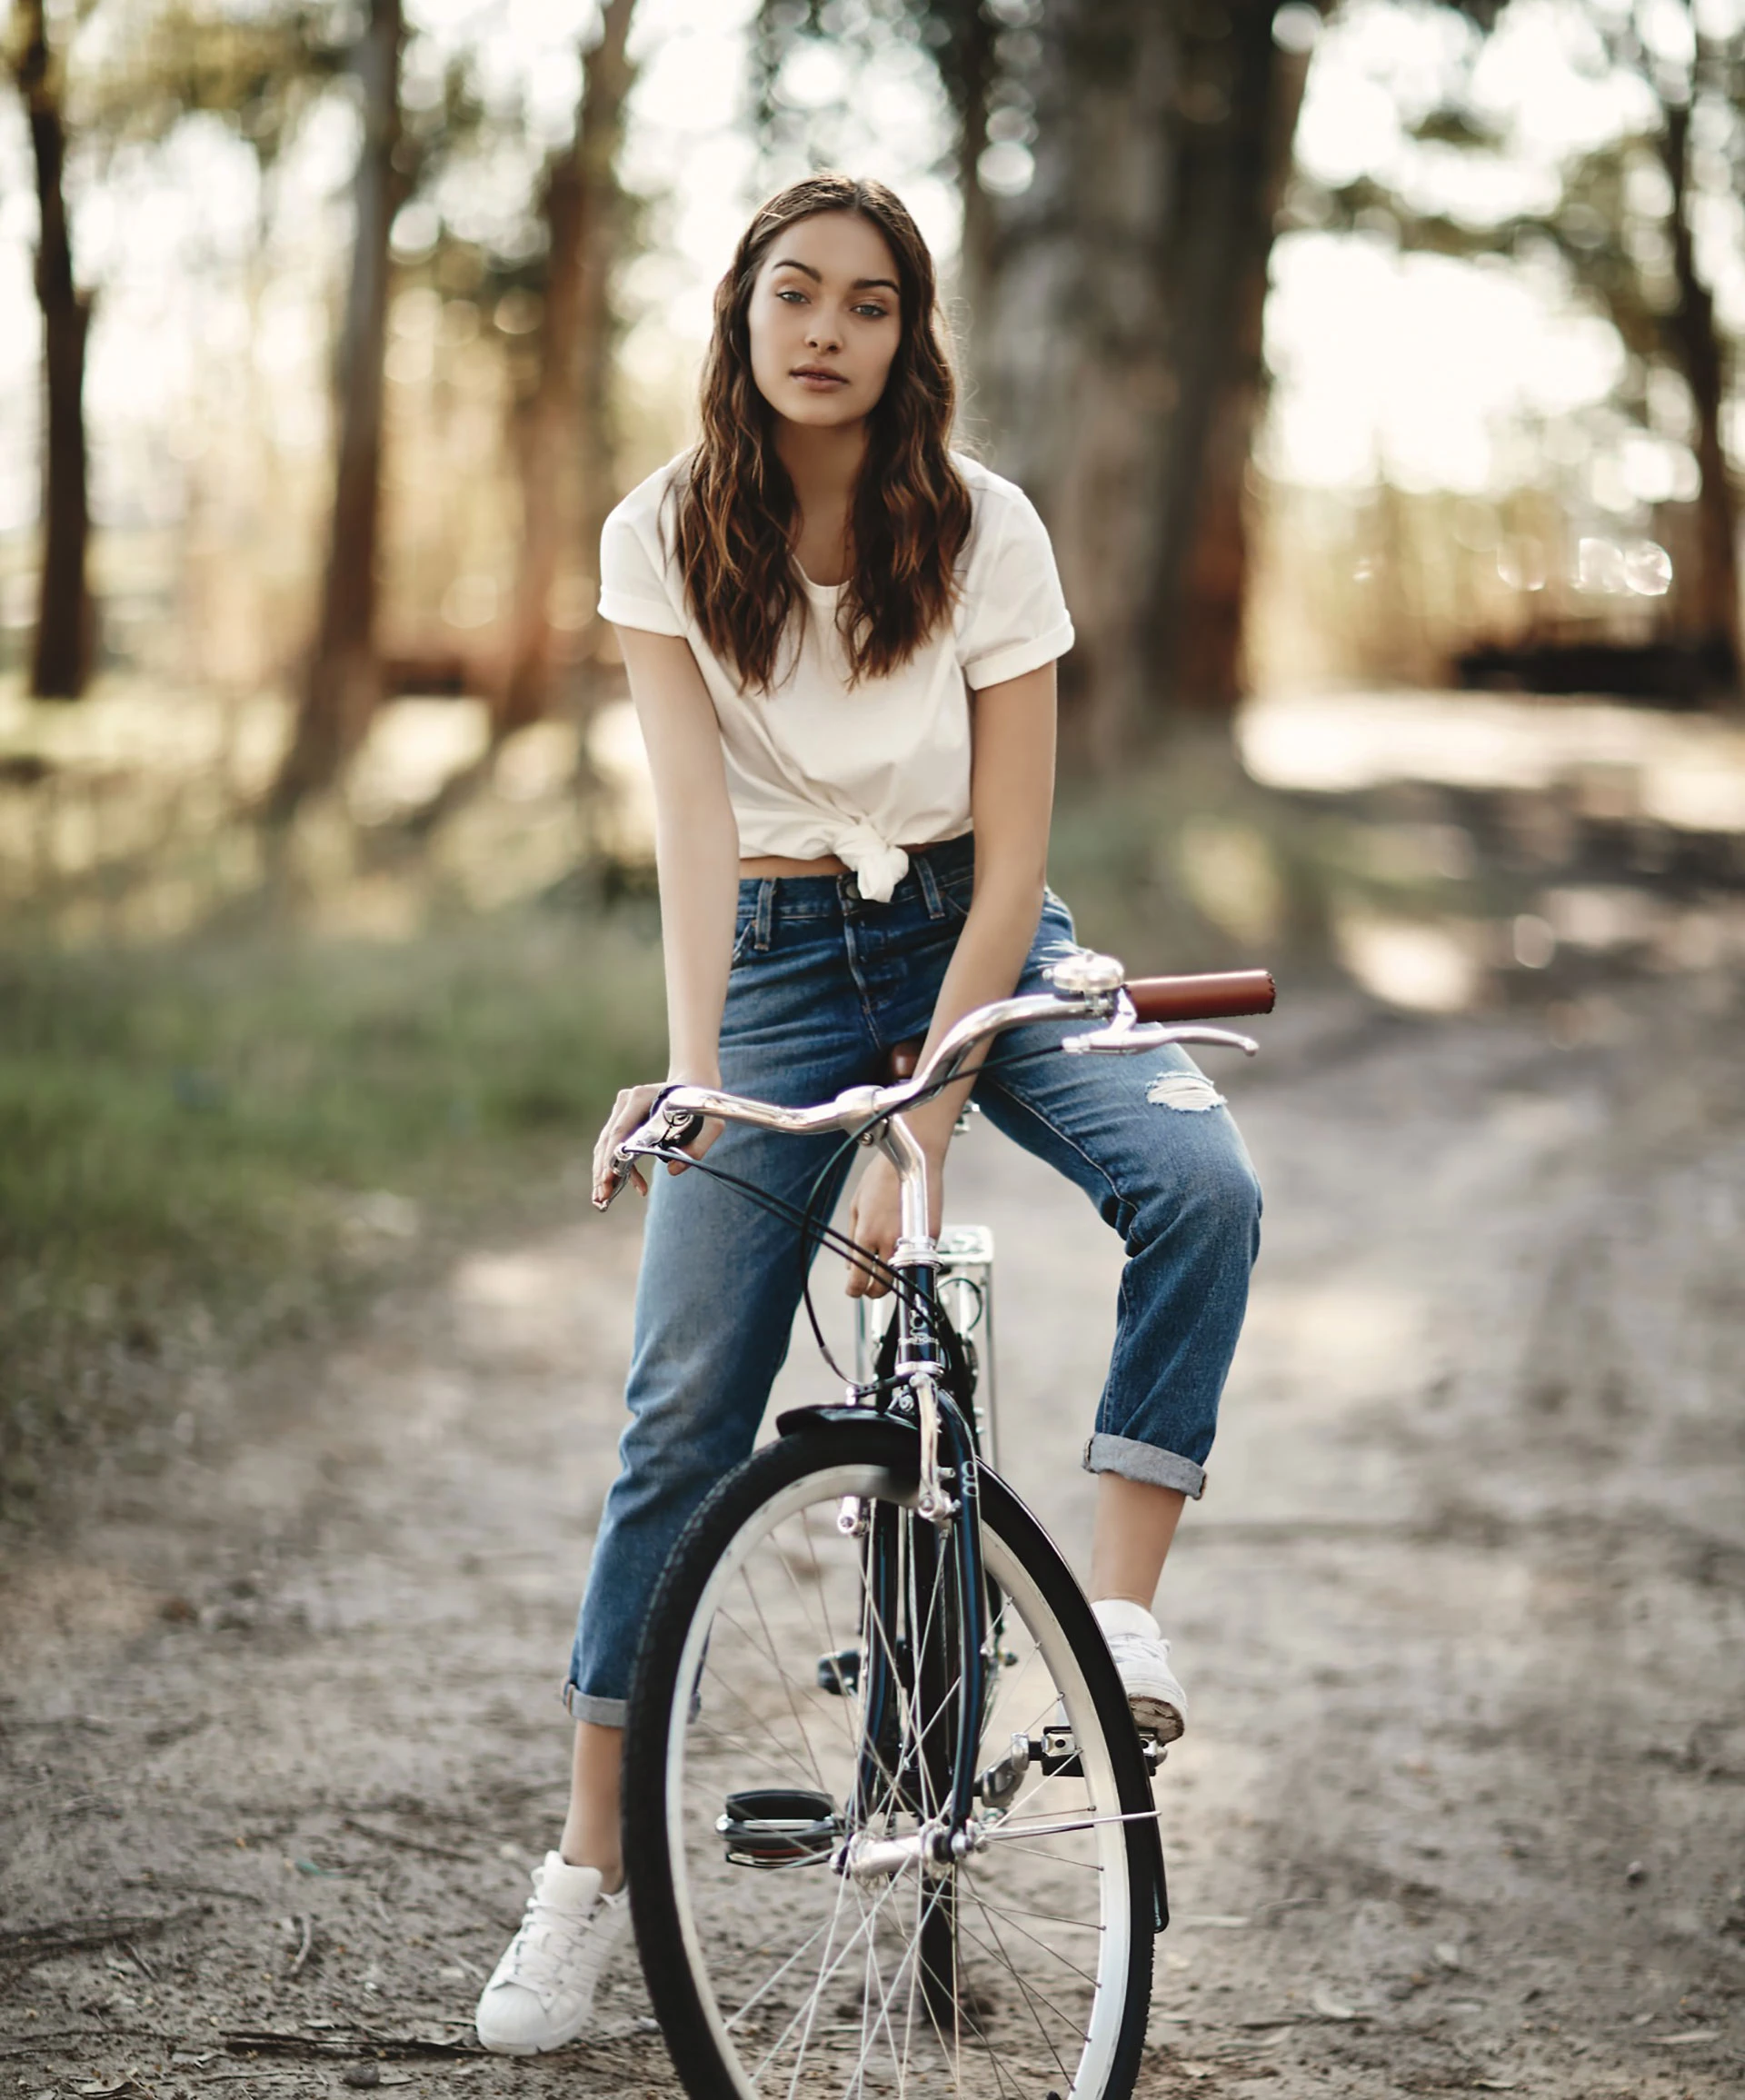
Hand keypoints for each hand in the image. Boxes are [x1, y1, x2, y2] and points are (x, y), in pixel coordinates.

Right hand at [591, 1080, 721, 1209]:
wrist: (694, 1083)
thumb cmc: (703, 1104)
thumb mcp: (711, 1124)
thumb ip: (698, 1147)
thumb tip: (672, 1171)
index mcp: (641, 1098)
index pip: (620, 1130)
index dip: (612, 1155)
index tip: (608, 1178)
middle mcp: (626, 1101)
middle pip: (608, 1140)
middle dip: (603, 1171)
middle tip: (602, 1198)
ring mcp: (622, 1109)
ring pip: (606, 1144)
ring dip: (603, 1172)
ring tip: (602, 1198)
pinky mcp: (623, 1119)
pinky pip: (613, 1145)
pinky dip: (612, 1165)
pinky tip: (616, 1185)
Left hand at [844, 1147, 944, 1298]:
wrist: (913, 1160)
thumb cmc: (883, 1176)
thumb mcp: (856, 1205)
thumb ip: (851, 1237)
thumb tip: (850, 1265)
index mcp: (867, 1235)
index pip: (858, 1280)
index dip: (854, 1291)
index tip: (854, 1290)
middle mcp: (889, 1243)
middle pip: (881, 1288)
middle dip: (873, 1291)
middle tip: (870, 1285)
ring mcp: (912, 1242)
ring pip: (901, 1279)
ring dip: (893, 1278)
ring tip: (888, 1266)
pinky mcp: (931, 1238)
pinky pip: (918, 1258)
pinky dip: (910, 1258)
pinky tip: (905, 1244)